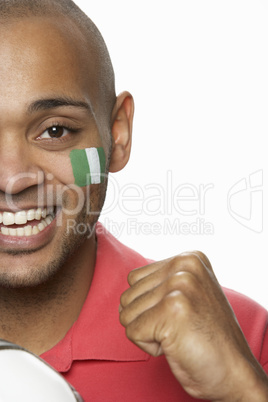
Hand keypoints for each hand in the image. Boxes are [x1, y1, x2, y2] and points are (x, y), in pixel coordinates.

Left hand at [119, 251, 267, 400]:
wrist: (233, 372)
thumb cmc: (206, 337)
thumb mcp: (188, 295)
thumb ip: (160, 284)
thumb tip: (123, 298)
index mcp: (188, 258)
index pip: (135, 279)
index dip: (150, 305)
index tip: (179, 314)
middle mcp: (184, 265)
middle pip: (128, 295)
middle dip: (146, 319)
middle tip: (179, 327)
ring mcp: (179, 285)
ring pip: (126, 313)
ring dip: (148, 332)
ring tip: (178, 334)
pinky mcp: (171, 309)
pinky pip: (132, 331)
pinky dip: (149, 346)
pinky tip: (176, 344)